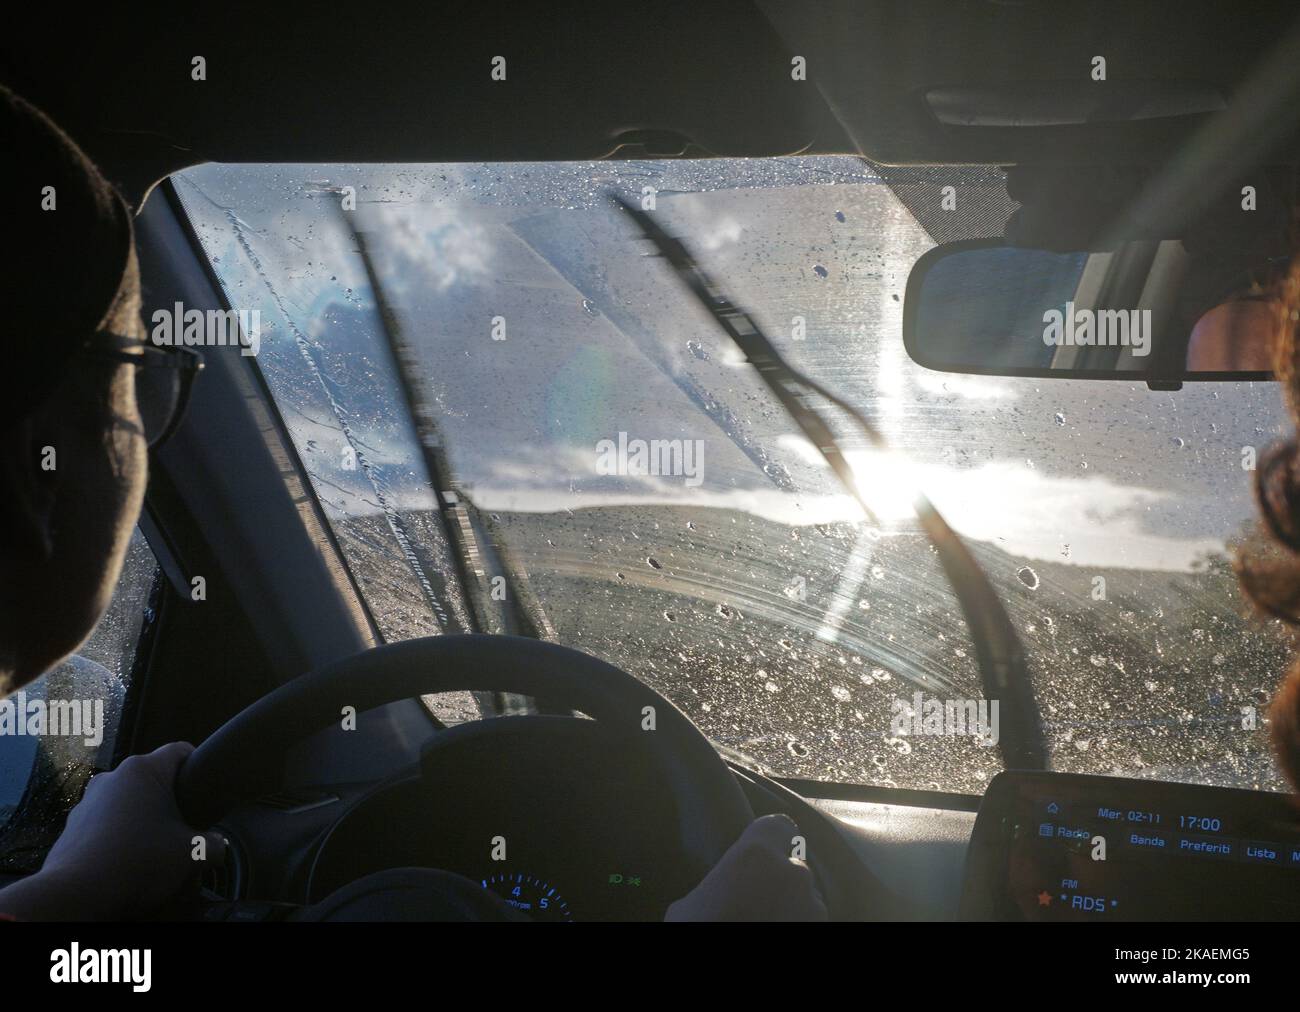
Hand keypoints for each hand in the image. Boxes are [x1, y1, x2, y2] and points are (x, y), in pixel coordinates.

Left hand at [0, 742, 222, 919]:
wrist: (77, 895)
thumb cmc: (136, 863)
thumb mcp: (192, 854)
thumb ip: (213, 844)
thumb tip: (216, 846)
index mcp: (144, 771)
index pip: (180, 750)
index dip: (197, 763)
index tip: (203, 782)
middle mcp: (113, 778)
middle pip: (153, 780)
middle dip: (169, 802)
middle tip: (183, 828)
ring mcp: (88, 801)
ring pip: (127, 802)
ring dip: (142, 819)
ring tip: (153, 849)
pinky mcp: (72, 826)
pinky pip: (105, 824)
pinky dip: (118, 836)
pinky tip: (128, 861)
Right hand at [664, 813, 827, 920]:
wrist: (716, 986)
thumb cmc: (696, 932)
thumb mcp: (690, 903)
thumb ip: (717, 885)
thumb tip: (720, 892)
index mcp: (755, 855)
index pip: (778, 826)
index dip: (771, 838)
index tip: (763, 851)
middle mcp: (792, 874)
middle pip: (794, 867)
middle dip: (780, 882)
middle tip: (757, 903)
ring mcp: (812, 909)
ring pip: (808, 900)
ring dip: (793, 908)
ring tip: (768, 923)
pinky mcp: (822, 931)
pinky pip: (811, 922)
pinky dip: (799, 924)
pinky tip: (779, 932)